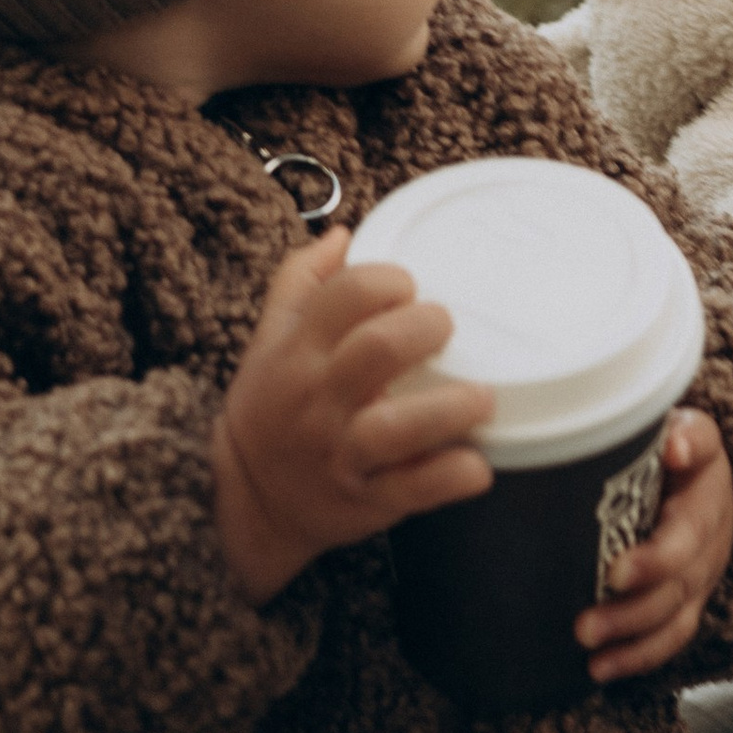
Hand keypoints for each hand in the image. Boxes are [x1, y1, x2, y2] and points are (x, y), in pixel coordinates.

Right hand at [210, 225, 493, 603]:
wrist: (250, 499)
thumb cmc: (273, 404)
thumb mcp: (270, 337)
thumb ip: (301, 279)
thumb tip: (343, 232)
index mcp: (298, 351)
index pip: (344, 296)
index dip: (389, 281)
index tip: (412, 288)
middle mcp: (318, 400)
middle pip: (377, 350)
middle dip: (426, 329)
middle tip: (449, 329)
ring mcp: (342, 453)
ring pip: (396, 428)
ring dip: (449, 408)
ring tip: (482, 397)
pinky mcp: (367, 500)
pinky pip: (414, 490)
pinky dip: (451, 476)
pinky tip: (478, 463)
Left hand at [576, 406, 732, 684]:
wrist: (702, 471)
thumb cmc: (675, 445)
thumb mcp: (686, 426)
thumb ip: (685, 432)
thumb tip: (674, 444)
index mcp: (706, 496)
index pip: (688, 532)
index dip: (657, 559)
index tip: (615, 572)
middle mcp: (710, 541)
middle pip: (678, 585)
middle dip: (632, 609)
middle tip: (584, 625)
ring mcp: (701, 576)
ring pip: (675, 617)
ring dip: (631, 639)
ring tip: (588, 649)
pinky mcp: (688, 601)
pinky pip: (671, 638)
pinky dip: (637, 658)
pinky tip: (600, 671)